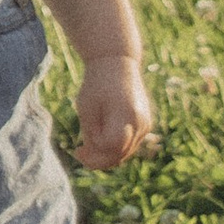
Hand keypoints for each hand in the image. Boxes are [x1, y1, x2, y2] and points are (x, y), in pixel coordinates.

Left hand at [74, 54, 157, 172]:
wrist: (117, 62)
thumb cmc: (97, 84)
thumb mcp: (86, 107)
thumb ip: (91, 134)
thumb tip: (96, 157)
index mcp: (126, 114)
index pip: (110, 146)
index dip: (94, 153)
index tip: (78, 149)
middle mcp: (140, 122)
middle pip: (120, 154)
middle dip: (98, 160)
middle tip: (79, 154)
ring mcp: (146, 125)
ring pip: (125, 152)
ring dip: (106, 156)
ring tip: (86, 149)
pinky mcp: (146, 125)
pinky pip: (129, 145)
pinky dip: (115, 148)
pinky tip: (99, 141)